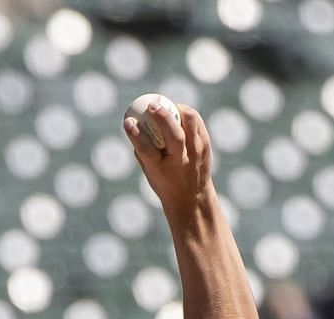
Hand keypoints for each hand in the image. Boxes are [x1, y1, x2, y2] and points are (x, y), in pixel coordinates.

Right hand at [123, 99, 213, 221]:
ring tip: (168, 106)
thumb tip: (133, 124)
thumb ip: (142, 151)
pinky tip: (179, 111)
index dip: (136, 134)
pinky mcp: (205, 146)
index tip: (128, 121)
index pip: (146, 150)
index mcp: (161, 171)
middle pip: (174, 135)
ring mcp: (196, 153)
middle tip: (152, 105)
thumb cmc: (164, 182)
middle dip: (162, 117)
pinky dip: (187, 113)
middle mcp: (181, 162)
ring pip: (190, 123)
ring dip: (178, 110)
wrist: (191, 198)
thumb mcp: (149, 172)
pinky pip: (196, 122)